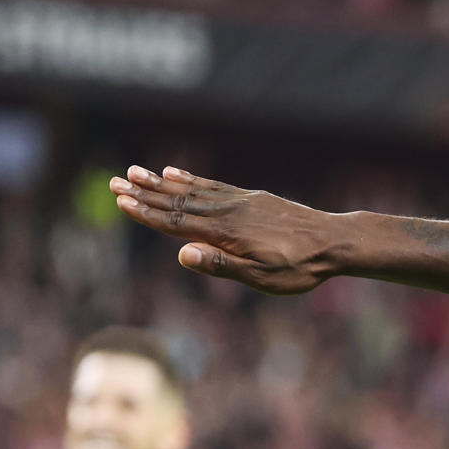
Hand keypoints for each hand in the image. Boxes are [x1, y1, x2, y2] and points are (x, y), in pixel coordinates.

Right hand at [110, 166, 338, 293]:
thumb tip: (182, 253)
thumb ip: (221, 265)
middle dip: (145, 193)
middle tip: (115, 182)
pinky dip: (191, 179)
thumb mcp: (262, 277)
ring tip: (136, 172)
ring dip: (161, 183)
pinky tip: (176, 172)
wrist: (334, 242)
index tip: (121, 202)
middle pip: (178, 201)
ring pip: (192, 190)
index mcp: (225, 233)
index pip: (177, 222)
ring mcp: (239, 202)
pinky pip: (213, 185)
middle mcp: (228, 212)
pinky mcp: (251, 198)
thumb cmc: (299, 268)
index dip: (147, 213)